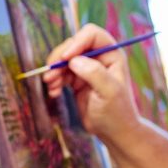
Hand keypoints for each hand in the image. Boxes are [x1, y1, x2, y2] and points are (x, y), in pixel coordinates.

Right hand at [43, 24, 139, 145]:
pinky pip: (60, 73)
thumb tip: (74, 60)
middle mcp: (99, 57)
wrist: (114, 132)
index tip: (65, 58)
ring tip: (51, 86)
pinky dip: (54, 80)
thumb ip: (94, 73)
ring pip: (63, 59)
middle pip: (73, 45)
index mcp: (112, 54)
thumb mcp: (109, 92)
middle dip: (59, 58)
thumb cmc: (117, 113)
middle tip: (50, 75)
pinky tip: (54, 93)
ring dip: (54, 70)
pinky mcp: (76, 79)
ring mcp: (86, 68)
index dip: (76, 42)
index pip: (91, 35)